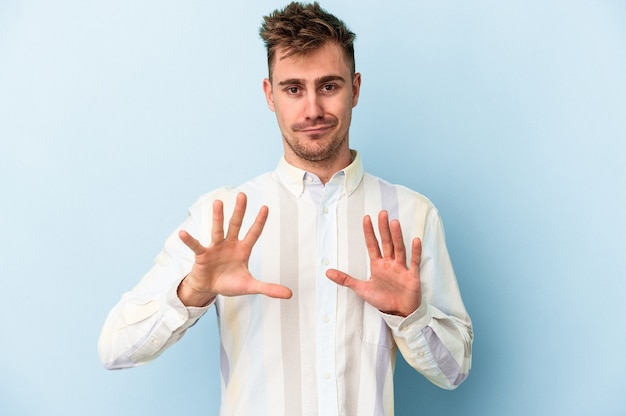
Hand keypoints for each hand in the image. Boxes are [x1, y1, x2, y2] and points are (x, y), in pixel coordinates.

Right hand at [178, 192, 291, 306]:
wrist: (209, 289)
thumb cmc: (229, 283)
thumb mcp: (250, 286)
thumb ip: (268, 288)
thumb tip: (289, 294)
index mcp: (243, 250)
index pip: (253, 233)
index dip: (259, 222)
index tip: (265, 208)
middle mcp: (229, 245)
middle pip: (236, 225)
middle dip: (240, 211)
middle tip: (242, 195)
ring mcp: (215, 248)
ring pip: (218, 230)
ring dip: (217, 217)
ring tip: (217, 203)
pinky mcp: (202, 255)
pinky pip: (196, 246)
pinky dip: (190, 241)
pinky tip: (183, 233)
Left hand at [326, 210, 421, 316]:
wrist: (399, 313)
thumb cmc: (382, 299)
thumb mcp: (361, 289)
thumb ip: (345, 280)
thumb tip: (327, 272)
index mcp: (378, 264)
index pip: (372, 244)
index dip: (369, 232)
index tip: (366, 218)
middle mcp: (390, 263)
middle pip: (386, 242)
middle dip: (383, 228)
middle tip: (382, 213)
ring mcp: (401, 268)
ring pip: (399, 249)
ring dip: (397, 236)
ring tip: (394, 222)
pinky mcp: (412, 276)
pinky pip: (414, 262)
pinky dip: (415, 252)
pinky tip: (416, 240)